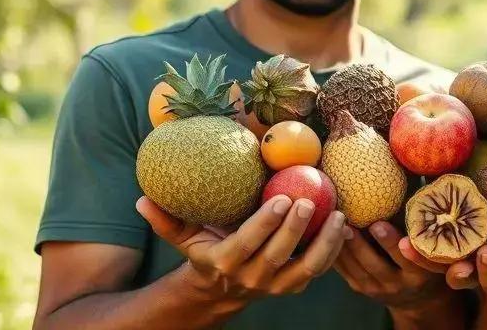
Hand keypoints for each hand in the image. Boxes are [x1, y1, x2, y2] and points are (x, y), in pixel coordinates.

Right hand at [136, 195, 348, 298]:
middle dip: (296, 229)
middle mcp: (251, 277)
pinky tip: (344, 226)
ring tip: (339, 215)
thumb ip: (166, 219)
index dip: (265, 224)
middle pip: (278, 255)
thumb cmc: (203, 252)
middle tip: (310, 199)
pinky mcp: (294, 287)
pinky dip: (334, 250)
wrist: (220, 290)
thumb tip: (142, 197)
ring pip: (306, 268)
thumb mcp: (183, 238)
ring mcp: (276, 286)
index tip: (281, 198)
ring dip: (325, 243)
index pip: (247, 243)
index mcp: (224, 262)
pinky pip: (318, 270)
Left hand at [334, 221, 448, 309]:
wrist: (414, 299)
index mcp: (418, 274)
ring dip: (344, 248)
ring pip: (357, 269)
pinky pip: (345, 272)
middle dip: (360, 244)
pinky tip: (327, 238)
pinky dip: (336, 255)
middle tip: (348, 222)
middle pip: (375, 265)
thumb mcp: (428, 252)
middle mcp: (398, 285)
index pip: (405, 258)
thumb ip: (418, 231)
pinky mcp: (360, 290)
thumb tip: (403, 193)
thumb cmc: (422, 263)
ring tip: (334, 227)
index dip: (392, 242)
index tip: (379, 224)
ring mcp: (377, 290)